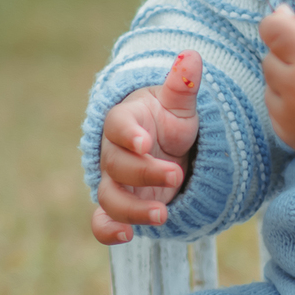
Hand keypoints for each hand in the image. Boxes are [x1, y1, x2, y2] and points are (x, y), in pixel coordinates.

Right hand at [91, 52, 201, 244]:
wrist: (165, 147)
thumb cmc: (169, 121)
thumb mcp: (180, 104)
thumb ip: (182, 86)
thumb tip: (191, 57)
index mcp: (125, 122)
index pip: (117, 126)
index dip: (128, 134)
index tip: (144, 141)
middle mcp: (113, 153)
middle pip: (117, 165)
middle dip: (145, 172)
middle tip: (177, 174)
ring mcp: (115, 181)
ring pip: (109, 197)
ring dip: (132, 208)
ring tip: (163, 214)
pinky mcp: (120, 205)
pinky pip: (102, 221)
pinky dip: (108, 231)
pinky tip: (126, 237)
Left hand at [261, 5, 294, 161]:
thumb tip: (279, 13)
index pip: (271, 29)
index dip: (278, 25)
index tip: (288, 29)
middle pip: (269, 58)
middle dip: (287, 58)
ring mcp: (291, 113)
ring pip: (270, 85)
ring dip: (286, 83)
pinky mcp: (288, 133)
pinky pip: (274, 110)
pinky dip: (288, 107)